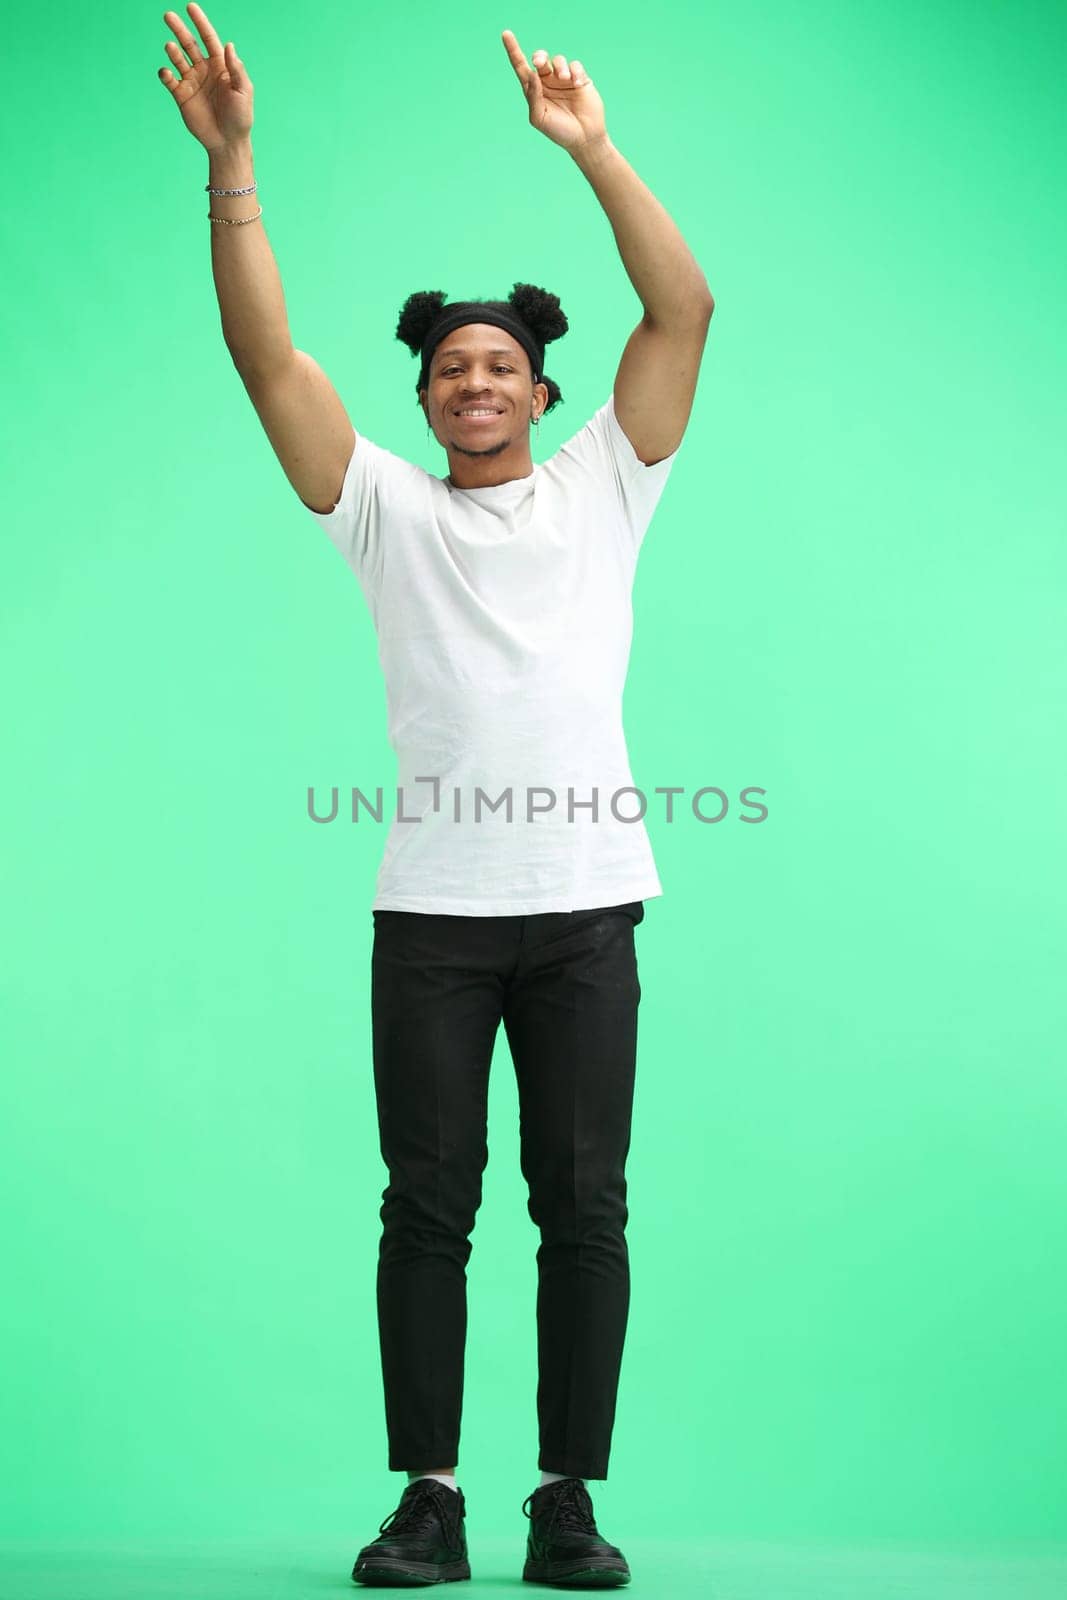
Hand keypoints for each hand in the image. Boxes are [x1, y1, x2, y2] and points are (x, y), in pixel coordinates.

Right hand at [158, 3, 253, 150]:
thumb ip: (236, 68)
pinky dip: (165, 74)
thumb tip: (228, 45)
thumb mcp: (244, 91)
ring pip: (178, 59)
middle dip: (179, 29)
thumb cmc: (240, 118)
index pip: (208, 38)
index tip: (191, 6)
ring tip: (170, 46)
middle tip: (168, 15)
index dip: (200, 22)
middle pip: (189, 43)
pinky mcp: (181, 96)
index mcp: (220, 66)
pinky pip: (169, 80)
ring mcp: (192, 82)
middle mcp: (204, 70)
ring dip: (173, 51)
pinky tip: (166, 73)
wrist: (228, 142)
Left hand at [501, 30, 607, 152]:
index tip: (506, 34)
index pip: (521, 67)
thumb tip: (532, 74)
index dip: (513, 50)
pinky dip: (575, 71)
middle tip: (540, 63)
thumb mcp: (539, 118)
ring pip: (558, 60)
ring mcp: (564, 79)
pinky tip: (577, 84)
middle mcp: (547, 82)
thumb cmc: (559, 132)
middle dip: (539, 57)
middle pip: (539, 59)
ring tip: (564, 78)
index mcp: (534, 90)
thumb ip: (533, 97)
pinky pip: (575, 65)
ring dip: (560, 66)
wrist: (584, 139)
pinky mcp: (580, 79)